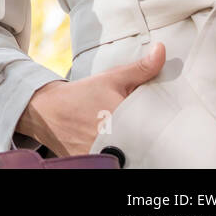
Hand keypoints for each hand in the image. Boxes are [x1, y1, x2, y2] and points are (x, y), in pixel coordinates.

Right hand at [16, 42, 165, 155]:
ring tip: (137, 141)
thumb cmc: (82, 95)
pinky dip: (120, 158)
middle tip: (151, 132)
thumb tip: (162, 50)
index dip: (163, 125)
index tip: (167, 122)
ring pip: (132, 156)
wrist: (47, 112)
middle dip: (150, 138)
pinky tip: (121, 149)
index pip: (156, 126)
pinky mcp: (92, 163)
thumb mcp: (111, 78)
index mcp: (120, 116)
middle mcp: (111, 138)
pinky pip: (115, 164)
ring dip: (136, 150)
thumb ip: (140, 69)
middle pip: (145, 144)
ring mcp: (101, 154)